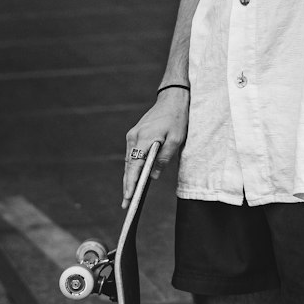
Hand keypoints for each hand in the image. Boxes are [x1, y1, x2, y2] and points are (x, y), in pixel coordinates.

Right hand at [122, 87, 189, 205]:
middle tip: (126, 204)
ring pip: (129, 161)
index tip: (128, 198)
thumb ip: (164, 158)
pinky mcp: (136, 135)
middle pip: (129, 166)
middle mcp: (134, 138)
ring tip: (129, 195)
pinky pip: (132, 154)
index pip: (134, 167)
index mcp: (143, 139)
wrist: (172, 99)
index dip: (131, 184)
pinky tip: (135, 178)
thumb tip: (154, 176)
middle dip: (127, 186)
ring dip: (129, 177)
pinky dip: (133, 167)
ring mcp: (133, 136)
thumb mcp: (176, 140)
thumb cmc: (176, 118)